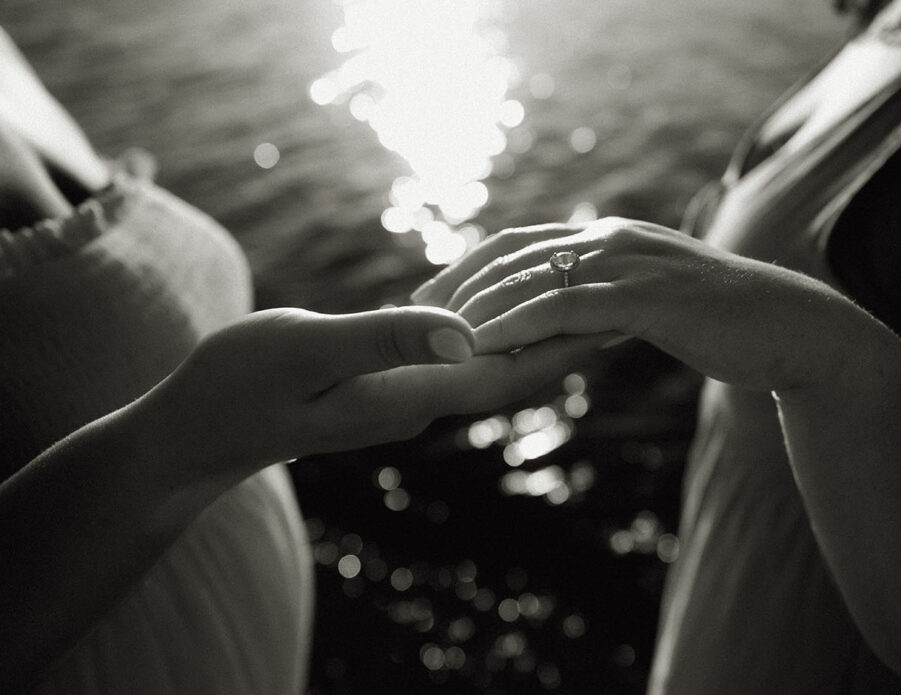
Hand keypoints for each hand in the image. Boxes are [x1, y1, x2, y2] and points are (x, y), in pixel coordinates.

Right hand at [144, 306, 603, 469]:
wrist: (203, 427)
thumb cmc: (242, 384)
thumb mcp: (308, 349)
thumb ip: (384, 339)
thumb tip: (466, 334)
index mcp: (410, 395)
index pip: (509, 374)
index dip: (566, 345)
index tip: (618, 316)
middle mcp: (418, 401)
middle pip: (512, 373)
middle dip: (566, 340)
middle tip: (620, 306)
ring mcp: (400, 395)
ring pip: (485, 364)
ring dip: (531, 334)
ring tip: (572, 301)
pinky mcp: (380, 382)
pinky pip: (449, 354)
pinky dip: (485, 329)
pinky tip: (496, 308)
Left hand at [412, 217, 856, 391]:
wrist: (789, 329)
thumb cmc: (722, 322)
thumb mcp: (657, 301)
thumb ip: (615, 300)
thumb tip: (581, 320)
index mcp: (611, 238)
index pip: (523, 242)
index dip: (472, 265)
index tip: (432, 291)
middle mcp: (613, 240)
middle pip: (515, 253)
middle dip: (459, 282)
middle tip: (415, 310)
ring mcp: (630, 264)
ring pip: (534, 277)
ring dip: (479, 304)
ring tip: (435, 332)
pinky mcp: (646, 297)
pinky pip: (566, 308)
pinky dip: (518, 324)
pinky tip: (485, 343)